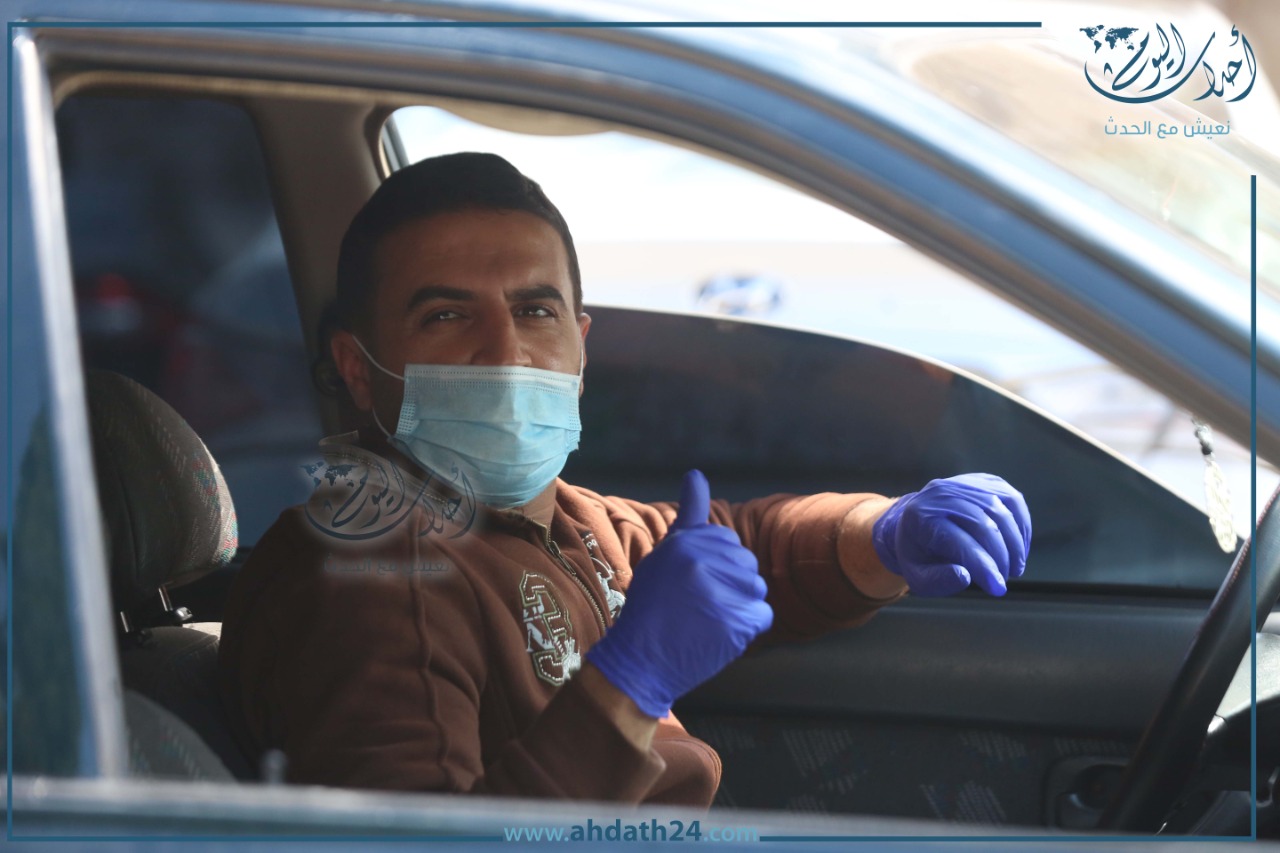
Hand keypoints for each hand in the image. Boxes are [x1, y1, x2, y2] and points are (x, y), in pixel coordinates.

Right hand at [585, 470, 772, 717]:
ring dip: (740, 605)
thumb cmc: (652, 606)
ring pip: (757, 588)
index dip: (713, 565)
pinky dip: (747, 628)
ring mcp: (722, 594)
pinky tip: (720, 634)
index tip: (692, 585)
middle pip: (746, 564)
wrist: (640, 660)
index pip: (727, 541)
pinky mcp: (737, 623)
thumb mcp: (664, 555)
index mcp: (685, 543)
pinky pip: (763, 615)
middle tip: (698, 605)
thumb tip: (696, 474)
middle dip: (730, 583)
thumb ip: (688, 518)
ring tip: (708, 620)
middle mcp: (703, 563)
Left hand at [871, 473, 1030, 596]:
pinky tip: (1019, 547)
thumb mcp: (918, 576)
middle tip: (1004, 578)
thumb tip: (964, 577)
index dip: (983, 566)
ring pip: (1002, 511)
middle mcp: (941, 493)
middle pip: (984, 525)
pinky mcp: (984, 480)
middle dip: (1001, 557)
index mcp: (919, 516)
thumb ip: (938, 580)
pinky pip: (1012, 500)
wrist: (916, 521)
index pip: (958, 541)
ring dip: (1015, 544)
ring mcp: (964, 482)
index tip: (998, 588)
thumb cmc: (919, 553)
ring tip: (1015, 567)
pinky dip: (1021, 526)